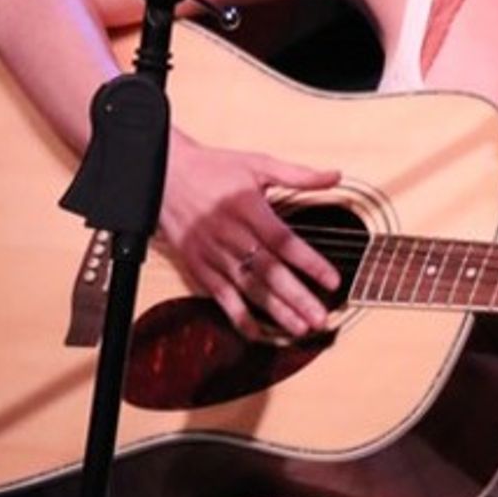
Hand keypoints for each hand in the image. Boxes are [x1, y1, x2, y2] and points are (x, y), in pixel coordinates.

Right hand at [159, 131, 341, 339]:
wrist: (163, 175)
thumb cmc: (213, 169)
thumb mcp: (257, 164)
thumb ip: (298, 175)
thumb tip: (334, 176)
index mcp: (248, 207)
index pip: (284, 241)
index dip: (309, 263)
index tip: (333, 281)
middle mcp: (230, 233)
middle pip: (268, 271)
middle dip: (297, 297)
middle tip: (320, 318)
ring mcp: (213, 253)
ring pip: (248, 287)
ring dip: (275, 311)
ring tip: (300, 329)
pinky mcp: (198, 267)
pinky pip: (220, 296)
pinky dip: (238, 316)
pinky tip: (257, 332)